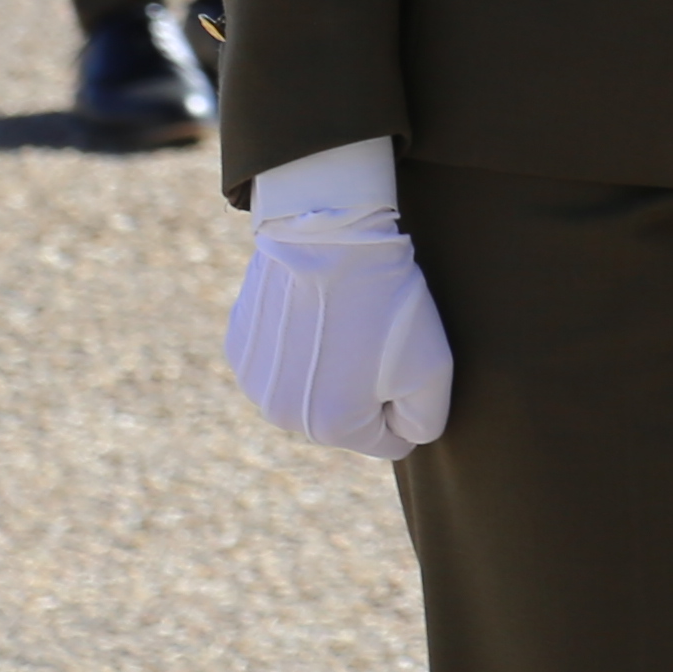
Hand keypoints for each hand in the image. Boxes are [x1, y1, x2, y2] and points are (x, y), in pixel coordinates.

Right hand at [225, 140, 455, 457]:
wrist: (328, 231)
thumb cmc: (386, 299)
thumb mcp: (433, 365)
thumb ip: (426, 421)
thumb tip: (404, 437)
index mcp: (331, 428)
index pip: (388, 439)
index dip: (405, 399)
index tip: (401, 358)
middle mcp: (283, 416)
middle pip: (346, 417)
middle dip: (366, 386)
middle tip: (372, 334)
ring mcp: (254, 382)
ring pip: (311, 389)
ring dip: (330, 365)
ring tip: (342, 317)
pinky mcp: (239, 347)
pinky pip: (282, 360)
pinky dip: (298, 341)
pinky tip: (311, 307)